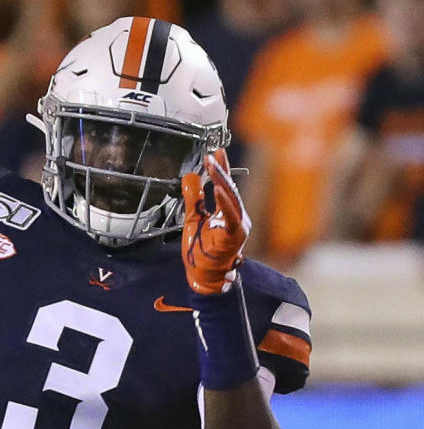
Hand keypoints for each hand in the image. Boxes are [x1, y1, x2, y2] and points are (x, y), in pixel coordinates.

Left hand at [181, 148, 250, 294]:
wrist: (202, 277)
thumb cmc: (200, 251)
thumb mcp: (192, 218)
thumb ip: (193, 198)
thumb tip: (190, 175)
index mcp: (229, 214)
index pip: (226, 186)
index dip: (222, 168)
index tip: (217, 151)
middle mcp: (238, 218)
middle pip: (230, 188)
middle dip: (221, 170)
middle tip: (212, 153)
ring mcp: (239, 226)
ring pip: (231, 198)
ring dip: (221, 180)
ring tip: (212, 164)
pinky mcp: (235, 236)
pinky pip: (231, 215)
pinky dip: (225, 201)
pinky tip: (218, 187)